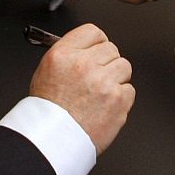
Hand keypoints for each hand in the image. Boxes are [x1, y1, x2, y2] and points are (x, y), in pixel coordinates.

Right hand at [29, 24, 133, 154]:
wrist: (53, 142)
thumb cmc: (47, 112)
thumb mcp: (46, 71)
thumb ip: (68, 55)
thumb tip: (86, 48)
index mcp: (64, 55)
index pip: (93, 32)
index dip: (96, 43)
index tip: (97, 51)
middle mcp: (84, 65)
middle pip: (111, 49)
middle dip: (106, 63)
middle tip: (96, 78)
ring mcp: (103, 82)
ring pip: (124, 67)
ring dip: (116, 79)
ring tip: (100, 94)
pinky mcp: (118, 100)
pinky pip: (129, 90)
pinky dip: (121, 99)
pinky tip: (105, 106)